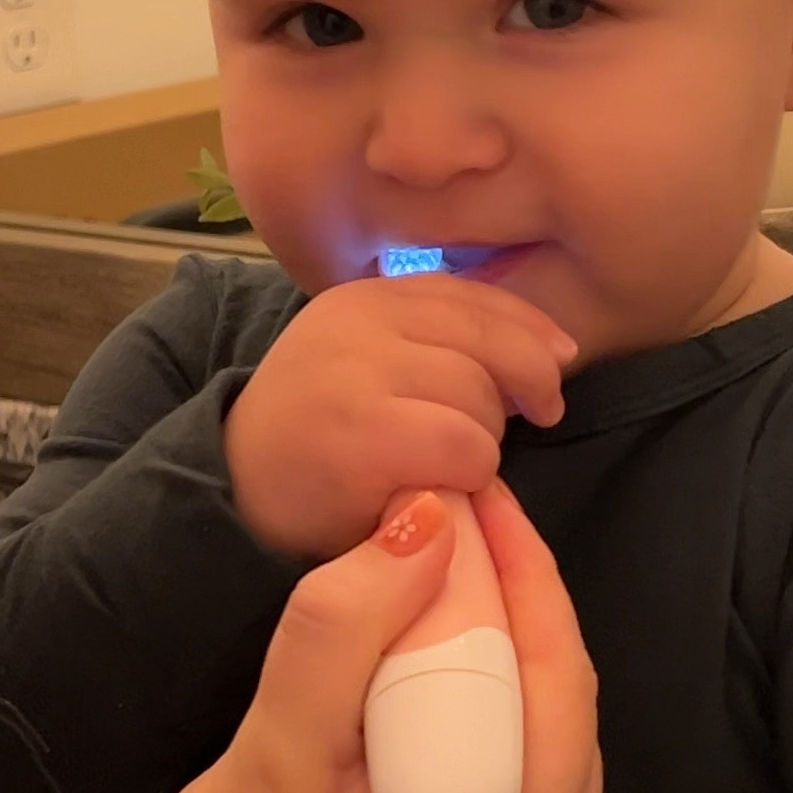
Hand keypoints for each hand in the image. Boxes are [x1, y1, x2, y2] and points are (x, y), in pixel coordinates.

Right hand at [0, 479, 602, 792]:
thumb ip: (342, 641)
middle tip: (451, 519)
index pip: (556, 688)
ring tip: (437, 577)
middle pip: (564, 722)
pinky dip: (485, 736)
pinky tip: (433, 676)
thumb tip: (423, 524)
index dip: (518, 573)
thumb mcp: (262, 771)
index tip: (470, 493)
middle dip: (510, 611)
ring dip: (498, 668)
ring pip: (548, 759)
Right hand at [225, 273, 575, 558]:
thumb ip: (443, 342)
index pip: (472, 296)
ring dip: (483, 444)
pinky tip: (436, 491)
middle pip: (490, 345)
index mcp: (365, 298)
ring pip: (483, 400)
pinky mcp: (364, 437)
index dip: (529, 330)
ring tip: (443, 467)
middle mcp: (359, 323)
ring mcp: (358, 376)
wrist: (233, 496)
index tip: (559, 362)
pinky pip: (467, 448)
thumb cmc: (318, 440)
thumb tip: (554, 349)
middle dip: (518, 391)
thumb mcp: (372, 365)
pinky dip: (468, 478)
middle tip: (517, 427)